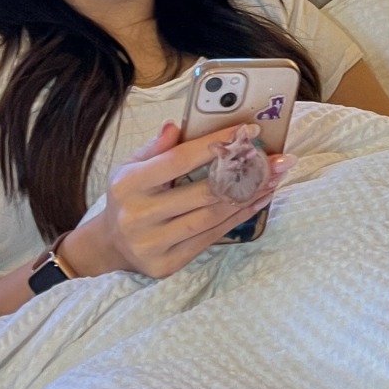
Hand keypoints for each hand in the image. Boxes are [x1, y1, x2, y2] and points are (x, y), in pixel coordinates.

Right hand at [61, 122, 290, 280]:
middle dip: (246, 172)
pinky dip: (240, 216)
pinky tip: (259, 199)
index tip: (249, 131)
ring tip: (275, 177)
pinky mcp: (169, 263)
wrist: (110, 245)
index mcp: (130, 184)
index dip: (217, 144)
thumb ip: (156, 146)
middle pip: (204, 191)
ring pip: (213, 215)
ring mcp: (154, 243)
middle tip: (277, 159)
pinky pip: (213, 236)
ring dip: (250, 195)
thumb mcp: (132, 166)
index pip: (180, 160)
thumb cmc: (130, 196)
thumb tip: (177, 124)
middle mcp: (139, 216)